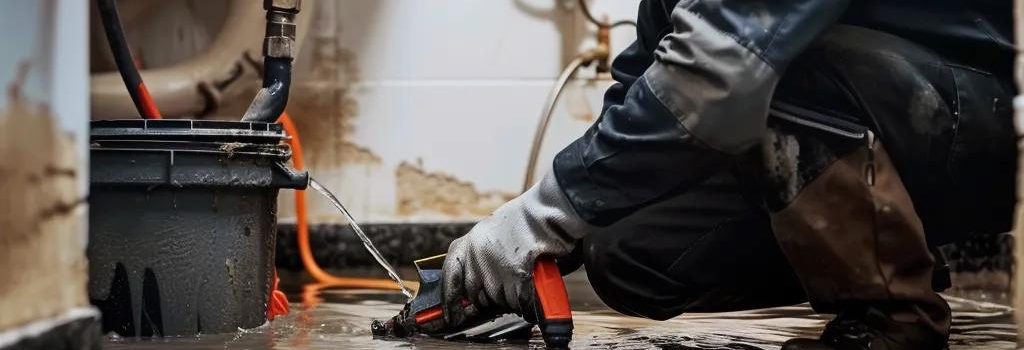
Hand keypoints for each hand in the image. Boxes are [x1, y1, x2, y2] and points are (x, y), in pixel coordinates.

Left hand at [441, 172, 589, 324]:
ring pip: (498, 301)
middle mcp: (477, 255)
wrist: (547, 211)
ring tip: (524, 284)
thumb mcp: (493, 232)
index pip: (450, 277)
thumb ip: (482, 255)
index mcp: (469, 243)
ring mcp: (494, 266)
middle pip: (476, 295)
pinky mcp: (515, 275)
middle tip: (506, 294)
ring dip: (511, 300)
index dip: (449, 299)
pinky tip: (533, 293)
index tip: (451, 314)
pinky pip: (518, 302)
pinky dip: (527, 303)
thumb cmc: (527, 219)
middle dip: (489, 301)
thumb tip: (480, 282)